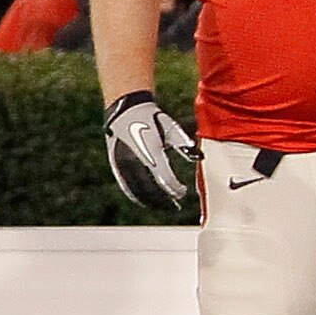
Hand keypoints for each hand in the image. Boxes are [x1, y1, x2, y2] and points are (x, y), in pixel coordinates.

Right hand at [103, 92, 200, 217]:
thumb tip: (199, 157)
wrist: (125, 109)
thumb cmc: (152, 118)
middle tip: (175, 204)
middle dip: (164, 199)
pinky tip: (145, 200)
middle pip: (152, 190)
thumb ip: (184, 144)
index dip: (175, 189)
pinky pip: (126, 186)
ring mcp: (124, 165)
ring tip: (162, 205)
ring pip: (138, 191)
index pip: (166, 180)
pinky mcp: (117, 165)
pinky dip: (136, 196)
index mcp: (152, 153)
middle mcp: (137, 161)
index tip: (183, 192)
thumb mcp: (171, 128)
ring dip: (151, 200)